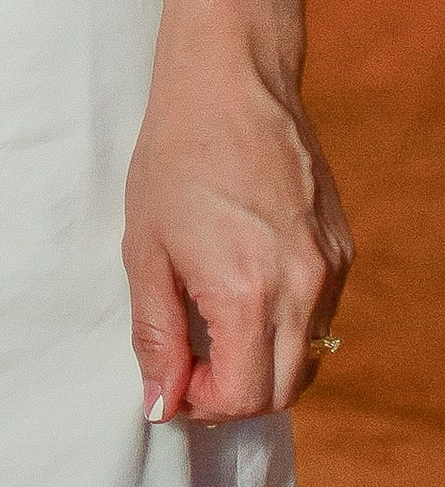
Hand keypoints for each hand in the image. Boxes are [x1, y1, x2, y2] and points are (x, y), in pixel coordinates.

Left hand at [124, 20, 351, 421]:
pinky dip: (285, 327)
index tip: (171, 382)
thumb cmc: (176, 156)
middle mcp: (303, 289)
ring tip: (212, 329)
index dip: (202, 404)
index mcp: (248, 293)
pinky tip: (245, 290)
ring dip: (263, 365)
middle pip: (283, 393)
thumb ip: (156, 334)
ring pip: (308, 360)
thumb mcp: (145, 248)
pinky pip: (320, 318)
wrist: (231, 81)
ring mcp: (330, 271)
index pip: (244, 398)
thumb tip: (160, 405)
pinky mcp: (342, 252)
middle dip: (234, 395)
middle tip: (189, 367)